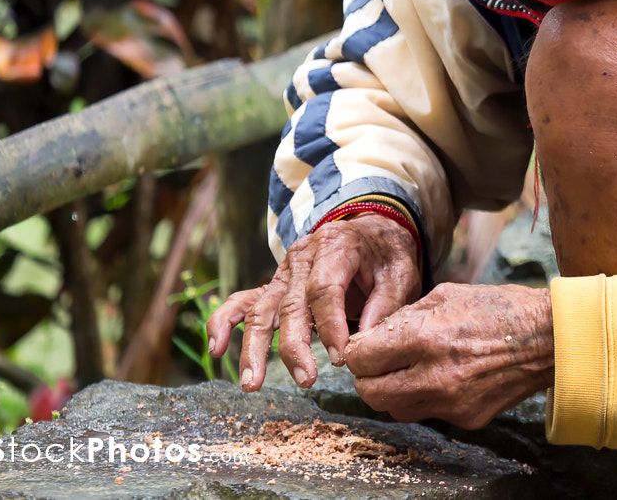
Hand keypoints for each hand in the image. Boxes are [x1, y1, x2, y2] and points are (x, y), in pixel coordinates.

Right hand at [206, 211, 421, 390]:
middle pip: (290, 304)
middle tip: (306, 380)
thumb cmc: (386, 255)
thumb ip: (385, 306)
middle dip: (294, 347)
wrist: (371, 231)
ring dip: (255, 349)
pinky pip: (242, 301)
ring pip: (261, 310)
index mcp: (336, 246)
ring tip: (252, 384)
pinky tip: (216, 349)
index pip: (325, 289)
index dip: (330, 325)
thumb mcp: (401, 273)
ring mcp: (283, 271)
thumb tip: (364, 345)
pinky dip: (223, 322)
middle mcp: (302, 257)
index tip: (340, 358)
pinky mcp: (274, 285)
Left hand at [344, 283, 553, 428]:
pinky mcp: (466, 418)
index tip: (363, 347)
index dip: (357, 352)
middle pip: (370, 393)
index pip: (362, 359)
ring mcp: (450, 403)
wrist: (549, 338)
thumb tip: (374, 337)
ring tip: (410, 370)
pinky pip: (429, 413)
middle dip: (367, 378)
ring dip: (393, 392)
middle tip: (377, 364)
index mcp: (425, 337)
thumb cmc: (499, 308)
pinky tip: (444, 376)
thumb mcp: (447, 295)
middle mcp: (433, 376)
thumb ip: (405, 318)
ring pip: (395, 410)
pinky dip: (426, 397)